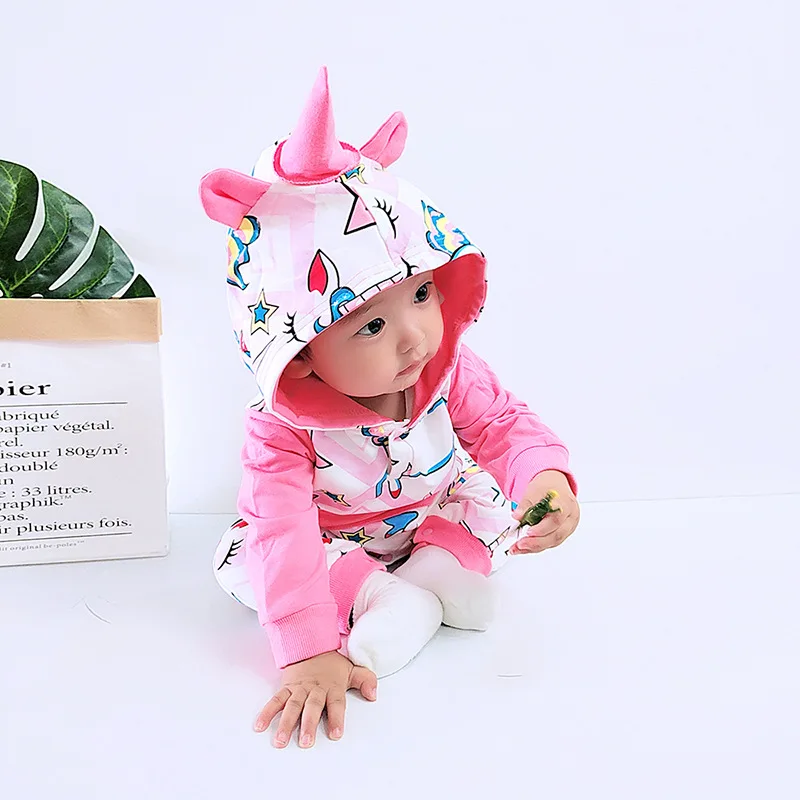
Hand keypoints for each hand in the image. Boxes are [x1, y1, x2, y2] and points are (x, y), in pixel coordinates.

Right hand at [254, 651, 376, 748]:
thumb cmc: (332, 664)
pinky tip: (260, 726)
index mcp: (332, 686)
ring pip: (292, 706)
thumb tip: (373, 694)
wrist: (311, 645)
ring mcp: (299, 688)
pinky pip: (276, 700)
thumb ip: (365, 680)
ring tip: (280, 741)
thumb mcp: (351, 669)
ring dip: (286, 723)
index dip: (336, 718)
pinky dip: (267, 712)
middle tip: (306, 742)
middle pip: (312, 707)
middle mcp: (315, 689)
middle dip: (308, 724)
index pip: (336, 703)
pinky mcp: (286, 687)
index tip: (336, 734)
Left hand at [510, 470, 579, 554]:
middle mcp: (570, 518)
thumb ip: (525, 504)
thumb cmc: (547, 488)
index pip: (556, 520)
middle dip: (536, 542)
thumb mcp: (534, 490)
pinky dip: (536, 547)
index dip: (541, 529)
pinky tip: (524, 548)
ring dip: (534, 547)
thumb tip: (517, 516)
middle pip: (556, 535)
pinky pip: (550, 543)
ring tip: (517, 548)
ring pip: (553, 542)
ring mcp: (568, 528)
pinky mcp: (562, 534)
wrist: (554, 486)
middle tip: (519, 544)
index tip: (528, 532)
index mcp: (566, 504)